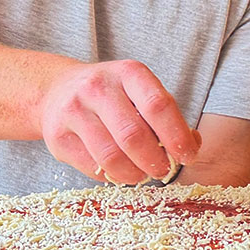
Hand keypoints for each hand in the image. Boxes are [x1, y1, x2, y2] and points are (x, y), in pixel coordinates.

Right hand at [38, 60, 201, 183]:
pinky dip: (112, 176)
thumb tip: (192, 145)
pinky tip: (119, 171)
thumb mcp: (139, 92)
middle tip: (162, 170)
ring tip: (142, 174)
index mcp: (128, 73)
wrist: (57, 90)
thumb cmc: (112, 96)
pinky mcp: (58, 137)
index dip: (177, 136)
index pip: (158, 105)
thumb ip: (166, 115)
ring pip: (110, 156)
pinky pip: (92, 167)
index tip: (187, 155)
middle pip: (133, 135)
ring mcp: (74, 111)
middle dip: (154, 161)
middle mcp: (98, 87)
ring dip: (134, 173)